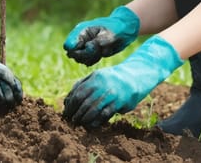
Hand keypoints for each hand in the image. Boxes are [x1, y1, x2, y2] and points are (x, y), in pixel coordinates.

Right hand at [63, 6, 139, 65]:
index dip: (76, 50)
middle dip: (84, 55)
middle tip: (97, 50)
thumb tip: (87, 48)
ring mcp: (85, 46)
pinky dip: (94, 60)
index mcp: (82, 30)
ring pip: (79, 59)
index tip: (89, 48)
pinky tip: (101, 54)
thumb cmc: (116, 29)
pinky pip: (87, 61)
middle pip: (72, 54)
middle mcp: (81, 39)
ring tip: (101, 51)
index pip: (69, 45)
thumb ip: (97, 42)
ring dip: (90, 58)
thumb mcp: (108, 35)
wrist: (124, 30)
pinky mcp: (90, 52)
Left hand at [63, 35, 181, 127]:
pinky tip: (92, 124)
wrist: (135, 77)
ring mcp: (111, 94)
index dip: (70, 104)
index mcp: (95, 78)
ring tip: (80, 122)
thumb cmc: (112, 79)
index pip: (78, 93)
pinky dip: (97, 120)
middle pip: (84, 101)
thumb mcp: (97, 76)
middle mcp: (102, 85)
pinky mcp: (120, 102)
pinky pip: (105, 114)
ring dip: (84, 117)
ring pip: (93, 108)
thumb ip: (82, 85)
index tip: (66, 111)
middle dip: (75, 112)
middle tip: (71, 119)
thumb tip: (67, 99)